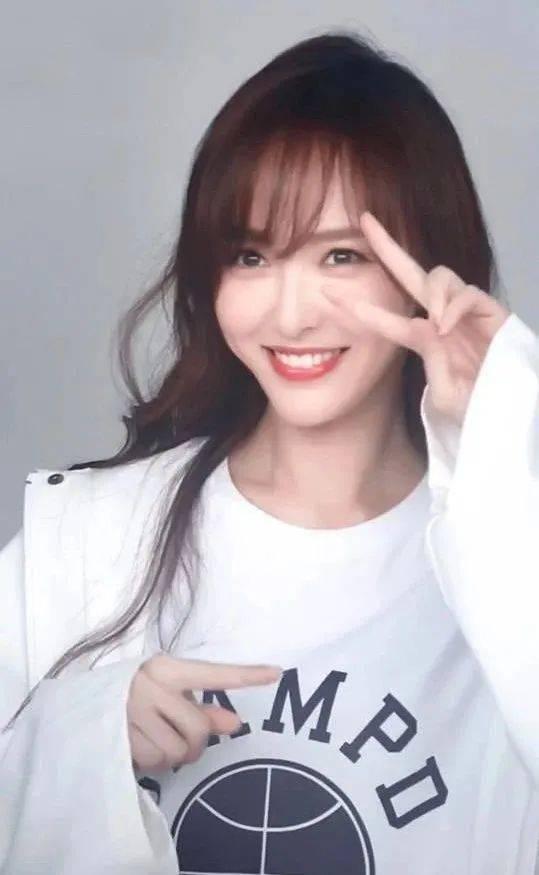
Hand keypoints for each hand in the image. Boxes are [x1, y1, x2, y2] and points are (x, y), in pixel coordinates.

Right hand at [127, 653, 281, 771]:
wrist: (83, 703)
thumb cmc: (137, 694)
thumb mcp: (170, 693)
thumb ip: (203, 708)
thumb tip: (235, 725)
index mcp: (167, 668)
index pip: (213, 674)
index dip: (246, 675)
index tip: (276, 672)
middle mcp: (150, 685)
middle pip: (197, 729)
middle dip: (195, 743)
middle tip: (184, 739)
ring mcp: (132, 711)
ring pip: (177, 751)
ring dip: (173, 754)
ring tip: (157, 738)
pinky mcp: (119, 735)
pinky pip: (155, 762)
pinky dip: (154, 761)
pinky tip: (141, 745)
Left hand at [321, 211, 510, 425]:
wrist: (506, 413)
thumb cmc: (474, 405)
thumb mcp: (443, 391)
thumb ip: (430, 359)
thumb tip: (426, 323)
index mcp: (425, 339)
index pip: (389, 318)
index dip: (362, 310)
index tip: (329, 295)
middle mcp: (442, 317)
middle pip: (411, 272)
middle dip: (387, 245)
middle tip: (365, 221)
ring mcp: (465, 312)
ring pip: (440, 277)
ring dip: (434, 295)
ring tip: (439, 326)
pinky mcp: (491, 310)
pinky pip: (467, 293)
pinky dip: (455, 306)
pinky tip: (448, 326)